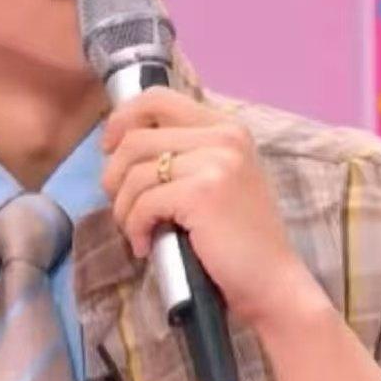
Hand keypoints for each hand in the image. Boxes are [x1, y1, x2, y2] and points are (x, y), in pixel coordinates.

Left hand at [100, 87, 330, 331]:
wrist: (272, 282)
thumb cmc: (238, 239)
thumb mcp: (217, 179)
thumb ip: (184, 153)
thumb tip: (120, 143)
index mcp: (227, 127)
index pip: (158, 98)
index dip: (122, 119)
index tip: (108, 149)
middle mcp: (224, 136)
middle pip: (135, 138)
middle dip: (114, 176)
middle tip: (120, 205)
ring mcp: (216, 162)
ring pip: (134, 173)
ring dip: (122, 208)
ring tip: (136, 230)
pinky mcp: (202, 193)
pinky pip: (143, 203)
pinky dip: (134, 228)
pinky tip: (145, 246)